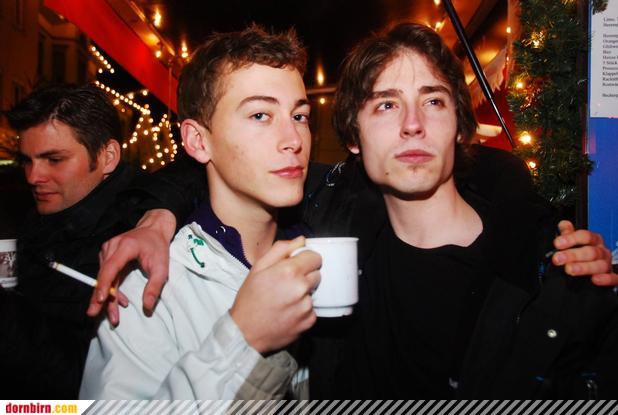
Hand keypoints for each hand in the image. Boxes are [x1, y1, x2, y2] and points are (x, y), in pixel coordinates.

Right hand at [87, 209, 176, 323]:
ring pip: (103, 277)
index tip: (101, 300)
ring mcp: (108, 249)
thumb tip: (147, 307)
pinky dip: (111, 287)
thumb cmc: (158, 248)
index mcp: (126, 247)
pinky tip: (118, 298)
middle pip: (103, 276)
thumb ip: (154, 287)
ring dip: (108, 296)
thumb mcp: (162, 268)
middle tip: (94, 314)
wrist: (154, 229)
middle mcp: (113, 246)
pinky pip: (106, 274)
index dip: (104, 285)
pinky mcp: (107, 253)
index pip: (110, 268)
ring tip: (114, 314)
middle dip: (100, 298)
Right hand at [230, 236, 321, 353]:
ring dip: (304, 293)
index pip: (315, 257)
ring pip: (314, 292)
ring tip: (285, 299)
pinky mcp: (309, 321)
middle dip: (305, 276)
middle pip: (317, 274)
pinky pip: (313, 309)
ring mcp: (306, 306)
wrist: (245, 333)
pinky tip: (288, 311)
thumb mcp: (258, 268)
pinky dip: (303, 309)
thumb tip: (301, 240)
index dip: (306, 259)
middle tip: (286, 284)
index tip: (297, 265)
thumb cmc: (249, 299)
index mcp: (289, 271)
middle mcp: (301, 287)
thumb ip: (281, 249)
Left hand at [552, 220, 616, 285]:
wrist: (595, 267)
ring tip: (569, 269)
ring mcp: (607, 264)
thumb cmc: (584, 251)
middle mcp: (602, 251)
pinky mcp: (612, 276)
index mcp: (594, 240)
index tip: (557, 243)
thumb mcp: (576, 241)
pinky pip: (613, 278)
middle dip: (573, 255)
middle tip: (558, 258)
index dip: (571, 239)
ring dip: (584, 267)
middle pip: (590, 251)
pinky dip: (605, 279)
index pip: (585, 236)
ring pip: (599, 265)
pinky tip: (595, 279)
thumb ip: (568, 233)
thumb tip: (563, 224)